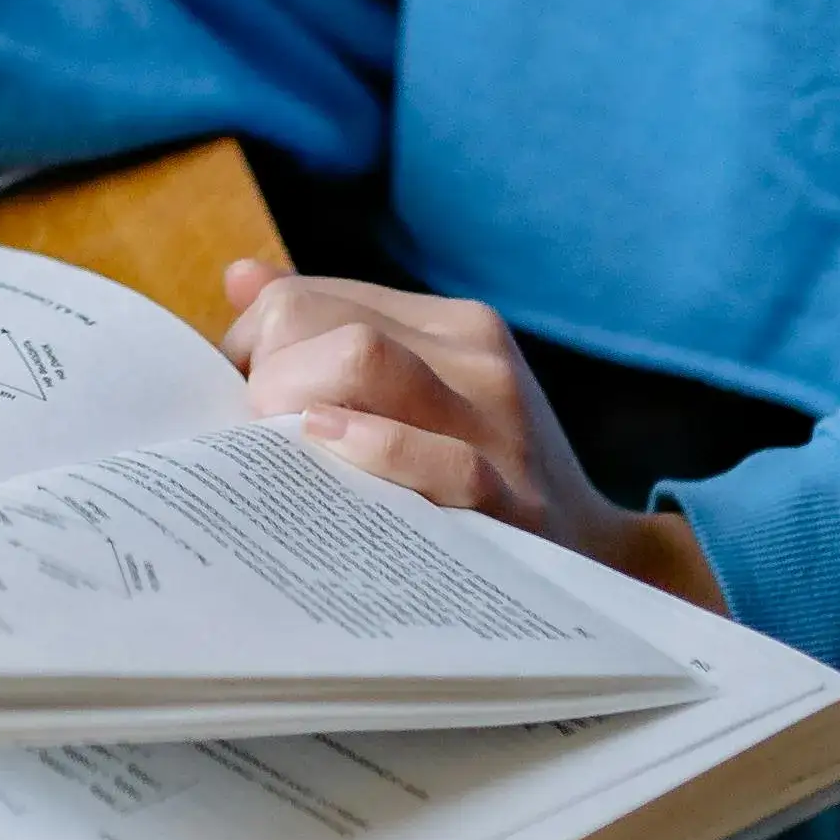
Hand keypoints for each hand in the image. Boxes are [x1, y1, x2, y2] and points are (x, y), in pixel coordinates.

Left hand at [220, 262, 726, 610]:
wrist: (599, 561)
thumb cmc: (483, 474)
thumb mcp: (428, 390)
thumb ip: (338, 335)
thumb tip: (241, 278)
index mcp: (453, 325)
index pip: (304, 297)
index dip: (249, 353)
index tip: (246, 407)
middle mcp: (478, 358)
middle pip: (315, 320)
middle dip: (259, 378)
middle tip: (258, 442)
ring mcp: (497, 425)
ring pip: (361, 359)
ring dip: (289, 405)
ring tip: (285, 454)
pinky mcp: (511, 499)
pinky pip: (433, 459)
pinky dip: (367, 450)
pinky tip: (329, 459)